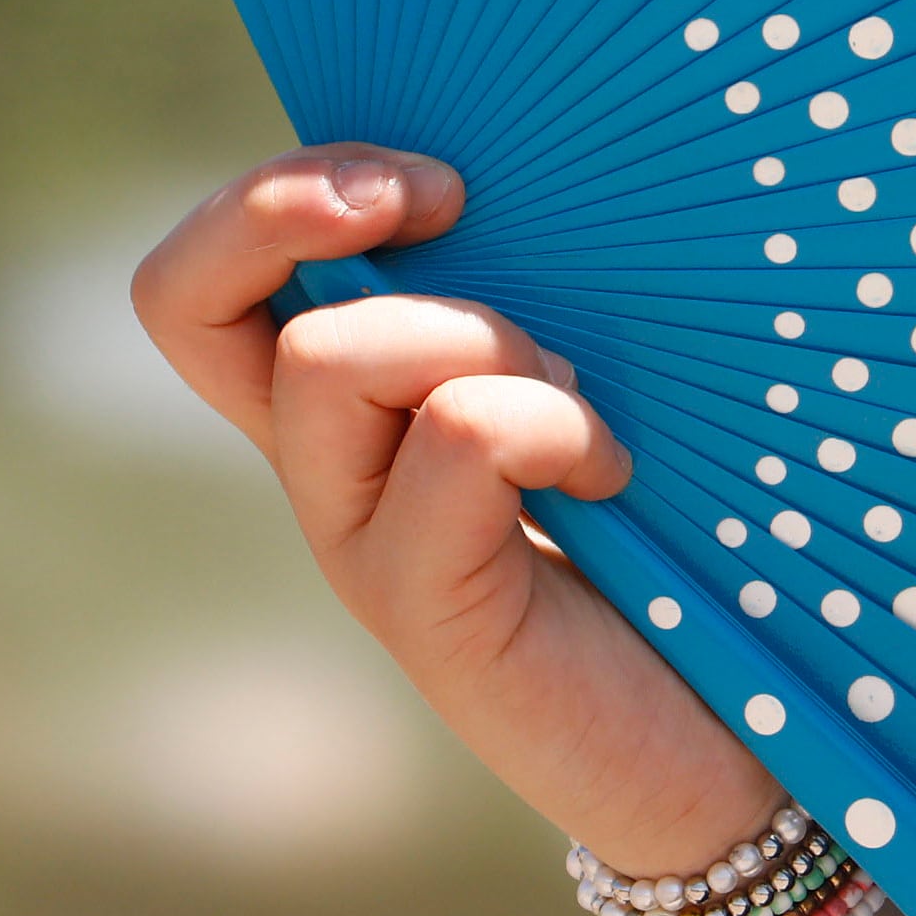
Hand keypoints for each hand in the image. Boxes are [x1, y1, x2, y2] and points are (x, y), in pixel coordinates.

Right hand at [133, 145, 776, 873]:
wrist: (733, 750)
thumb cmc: (692, 552)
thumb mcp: (604, 388)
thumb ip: (546, 299)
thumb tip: (554, 165)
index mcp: (356, 410)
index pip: (207, 287)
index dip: (264, 196)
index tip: (429, 176)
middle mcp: (329, 472)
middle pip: (182, 302)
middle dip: (287, 201)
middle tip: (444, 199)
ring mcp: (361, 546)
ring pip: (332, 355)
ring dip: (481, 334)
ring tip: (581, 399)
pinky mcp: (426, 612)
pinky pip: (455, 441)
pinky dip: (552, 425)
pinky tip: (612, 478)